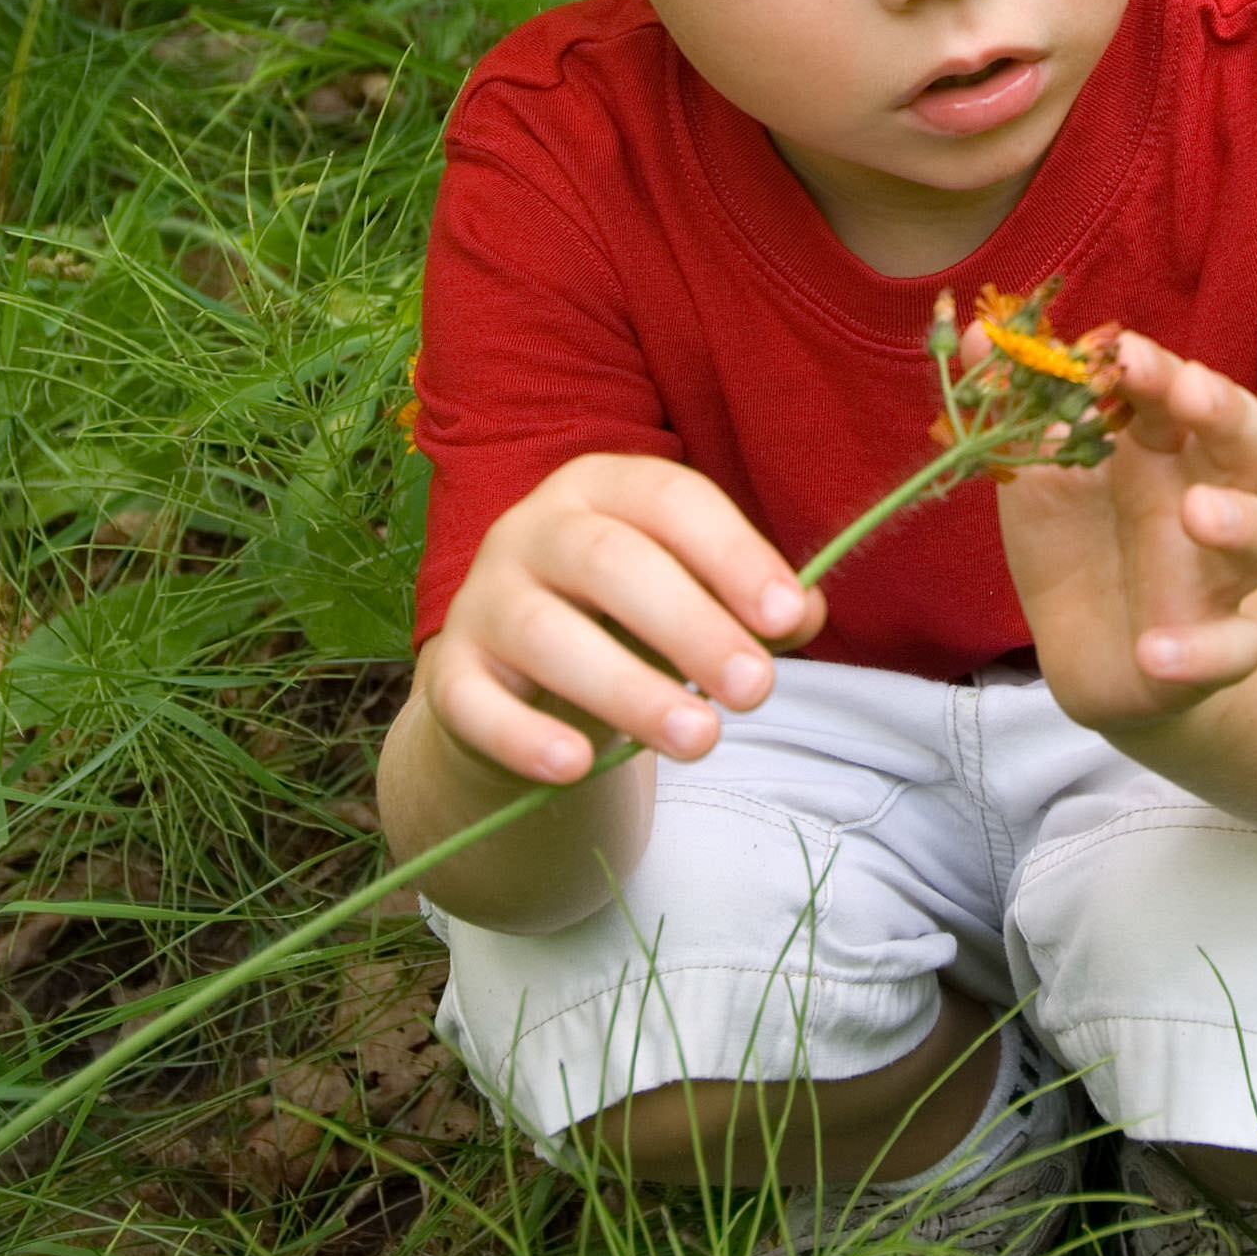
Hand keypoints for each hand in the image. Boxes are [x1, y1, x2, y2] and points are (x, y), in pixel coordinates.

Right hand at [412, 455, 825, 786]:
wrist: (517, 683)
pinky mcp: (450, 675)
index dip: (732, 553)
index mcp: (601, 488)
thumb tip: (806, 613)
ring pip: (544, 633)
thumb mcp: (692, 601)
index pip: (669, 498)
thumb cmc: (627, 625)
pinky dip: (521, 736)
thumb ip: (752, 605)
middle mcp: (532, 528)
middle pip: (609, 561)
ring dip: (627, 688)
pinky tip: (575, 767)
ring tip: (701, 740)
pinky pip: (474, 703)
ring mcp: (482, 600)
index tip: (788, 617)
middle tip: (757, 690)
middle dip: (690, 624)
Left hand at [987, 322, 1256, 733]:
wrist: (1086, 647)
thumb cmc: (1073, 538)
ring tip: (1197, 514)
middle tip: (1189, 394)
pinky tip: (1152, 649)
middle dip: (1225, 413)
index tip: (1122, 352)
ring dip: (1239, 522)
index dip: (1159, 370)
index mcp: (1165, 449)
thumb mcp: (1037, 469)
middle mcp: (1205, 499)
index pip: (1182, 391)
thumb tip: (977, 332)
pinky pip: (1235, 648)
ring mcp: (1217, 574)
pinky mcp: (1214, 649)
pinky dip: (1203, 651)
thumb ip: (1015, 405)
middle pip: (1250, 443)